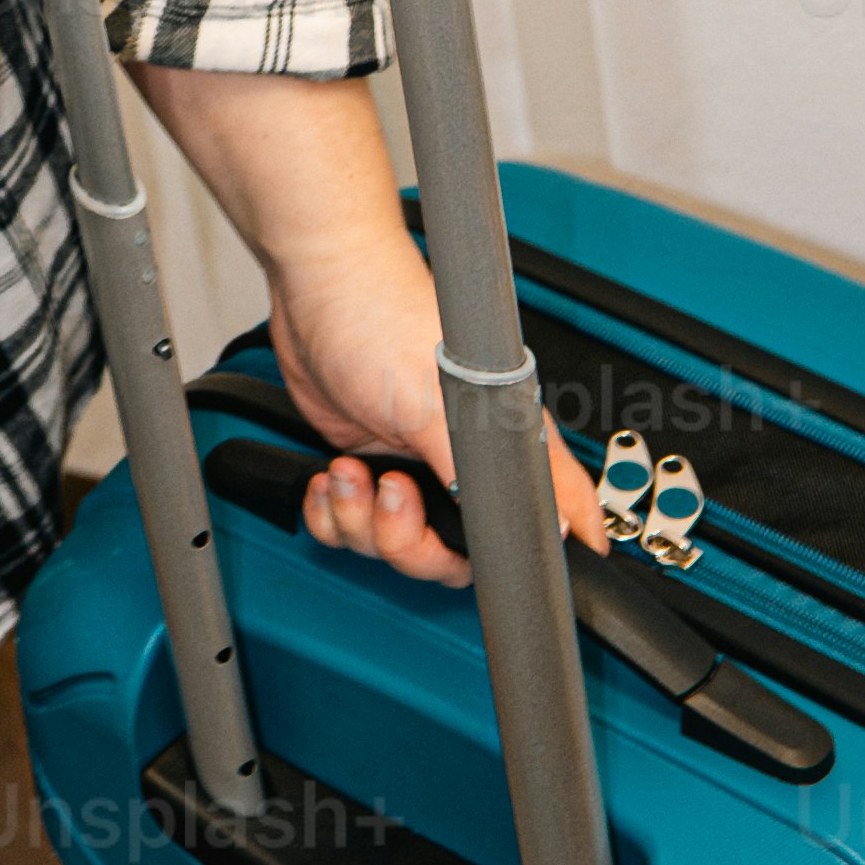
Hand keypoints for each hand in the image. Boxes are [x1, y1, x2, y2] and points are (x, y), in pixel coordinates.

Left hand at [267, 221, 607, 589]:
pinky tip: (331, 477)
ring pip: (396, 544)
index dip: (540, 557)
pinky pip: (351, 524)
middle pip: (454, 555)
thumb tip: (529, 527)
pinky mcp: (366, 464)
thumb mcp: (435, 404)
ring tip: (350, 474)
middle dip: (411, 543)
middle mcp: (461, 460)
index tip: (527, 581)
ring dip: (361, 522)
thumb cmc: (384, 315)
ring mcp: (411, 464)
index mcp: (502, 444)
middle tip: (391, 495)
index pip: (547, 516)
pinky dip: (333, 513)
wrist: (317, 283)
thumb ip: (479, 472)